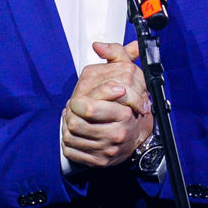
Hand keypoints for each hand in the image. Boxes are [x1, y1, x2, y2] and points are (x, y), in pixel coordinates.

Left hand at [62, 42, 152, 168]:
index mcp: (123, 113)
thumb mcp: (128, 75)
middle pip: (76, 124)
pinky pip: (73, 152)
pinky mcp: (100, 162)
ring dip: (67, 128)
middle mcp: (117, 134)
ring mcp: (108, 150)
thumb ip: (116, 55)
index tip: (76, 100)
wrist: (140, 136)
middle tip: (72, 110)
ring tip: (73, 120)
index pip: (87, 108)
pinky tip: (75, 135)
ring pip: (71, 138)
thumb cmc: (130, 105)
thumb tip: (98, 45)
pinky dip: (69, 143)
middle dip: (69, 115)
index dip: (76, 103)